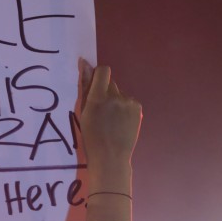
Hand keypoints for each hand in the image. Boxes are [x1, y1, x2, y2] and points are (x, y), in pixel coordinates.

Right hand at [78, 59, 141, 174]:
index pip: (103, 71)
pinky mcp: (138, 108)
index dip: (99, 75)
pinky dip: (124, 108)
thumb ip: (85, 87)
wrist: (110, 157)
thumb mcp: (83, 112)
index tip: (95, 83)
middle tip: (102, 110)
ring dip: (115, 101)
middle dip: (105, 91)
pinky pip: (129, 101)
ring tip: (112, 120)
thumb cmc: (91, 137)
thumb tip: (85, 63)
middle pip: (111, 83)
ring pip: (119, 93)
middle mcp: (115, 96)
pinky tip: (121, 122)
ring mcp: (128, 102)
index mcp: (98, 98)